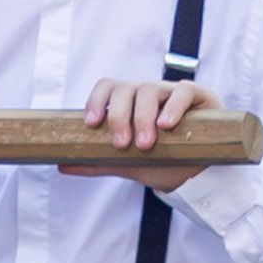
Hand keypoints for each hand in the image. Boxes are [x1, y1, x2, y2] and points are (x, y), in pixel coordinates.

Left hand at [80, 74, 217, 185]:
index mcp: (129, 102)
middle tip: (121, 144)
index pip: (108, 87)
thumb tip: (62, 166)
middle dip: (119, 116)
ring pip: (150, 89)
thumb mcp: (129, 164)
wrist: (200, 176)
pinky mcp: (200, 97)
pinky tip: (166, 125)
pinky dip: (173, 106)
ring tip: (144, 143)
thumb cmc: (164, 163)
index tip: (91, 125)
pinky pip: (183, 90)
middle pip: (127, 88)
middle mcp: (149, 93)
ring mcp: (173, 92)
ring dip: (143, 116)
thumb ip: (99, 162)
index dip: (96, 100)